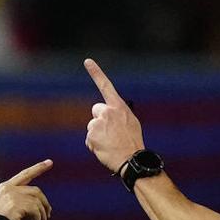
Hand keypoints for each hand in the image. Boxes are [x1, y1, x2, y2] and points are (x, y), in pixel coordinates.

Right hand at [0, 159, 52, 219]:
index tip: (50, 162)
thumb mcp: (8, 208)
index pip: (25, 174)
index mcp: (5, 187)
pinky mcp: (17, 203)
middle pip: (36, 191)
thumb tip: (42, 207)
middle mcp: (9, 188)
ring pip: (37, 202)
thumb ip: (21, 202)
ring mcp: (13, 195)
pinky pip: (35, 211)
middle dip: (45, 202)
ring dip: (43, 214)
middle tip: (50, 213)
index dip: (38, 168)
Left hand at [84, 59, 143, 174]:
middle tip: (111, 133)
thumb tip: (108, 115)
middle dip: (100, 120)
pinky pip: (89, 139)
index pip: (106, 86)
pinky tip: (105, 149)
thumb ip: (118, 115)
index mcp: (119, 107)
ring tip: (110, 143)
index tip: (87, 61)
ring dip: (97, 134)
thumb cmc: (132, 142)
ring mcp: (98, 123)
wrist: (131, 159)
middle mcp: (107, 112)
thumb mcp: (130, 123)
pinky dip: (94, 145)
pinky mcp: (91, 134)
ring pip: (92, 126)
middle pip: (96, 111)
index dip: (96, 73)